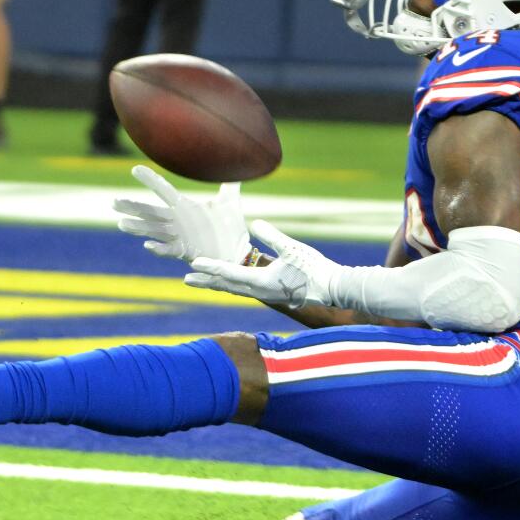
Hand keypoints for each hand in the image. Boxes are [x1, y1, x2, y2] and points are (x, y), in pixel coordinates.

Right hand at [114, 165, 250, 263]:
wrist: (239, 254)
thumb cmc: (230, 230)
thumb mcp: (230, 202)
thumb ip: (229, 184)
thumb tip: (235, 161)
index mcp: (185, 208)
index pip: (163, 190)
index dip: (151, 180)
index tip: (135, 169)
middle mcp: (177, 222)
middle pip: (150, 213)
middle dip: (132, 208)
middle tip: (113, 202)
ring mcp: (179, 238)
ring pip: (154, 231)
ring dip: (138, 228)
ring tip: (122, 224)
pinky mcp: (186, 253)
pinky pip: (169, 250)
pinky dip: (158, 249)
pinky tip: (147, 246)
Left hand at [186, 220, 340, 308]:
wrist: (333, 288)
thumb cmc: (315, 267)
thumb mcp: (293, 248)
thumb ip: (272, 236)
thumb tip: (255, 224)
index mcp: (263, 281)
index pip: (230, 273)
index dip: (211, 267)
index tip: (194, 263)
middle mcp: (260, 291)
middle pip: (226, 286)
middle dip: (206, 281)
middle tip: (186, 278)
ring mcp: (266, 295)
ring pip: (234, 290)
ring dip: (216, 284)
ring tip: (200, 281)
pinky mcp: (271, 294)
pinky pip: (244, 290)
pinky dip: (230, 286)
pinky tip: (227, 282)